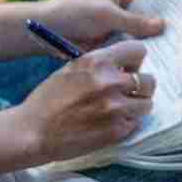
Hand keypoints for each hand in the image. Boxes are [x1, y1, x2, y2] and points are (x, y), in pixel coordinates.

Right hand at [13, 39, 155, 163]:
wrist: (32, 132)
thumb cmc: (48, 100)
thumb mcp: (72, 69)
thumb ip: (100, 65)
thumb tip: (126, 62)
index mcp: (97, 62)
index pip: (138, 50)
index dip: (134, 60)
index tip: (128, 67)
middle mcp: (110, 82)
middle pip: (149, 80)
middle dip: (139, 86)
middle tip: (125, 92)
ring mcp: (115, 108)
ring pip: (147, 103)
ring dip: (136, 106)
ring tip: (118, 109)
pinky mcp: (117, 131)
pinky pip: (135, 123)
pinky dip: (126, 124)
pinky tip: (108, 124)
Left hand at [37, 0, 167, 49]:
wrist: (48, 32)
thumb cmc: (75, 13)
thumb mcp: (108, 15)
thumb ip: (136, 22)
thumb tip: (163, 25)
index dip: (167, 9)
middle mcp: (125, 6)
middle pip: (149, 18)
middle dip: (161, 29)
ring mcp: (120, 25)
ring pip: (141, 35)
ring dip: (151, 44)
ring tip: (175, 53)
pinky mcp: (113, 42)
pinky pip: (130, 48)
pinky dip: (138, 54)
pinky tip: (155, 62)